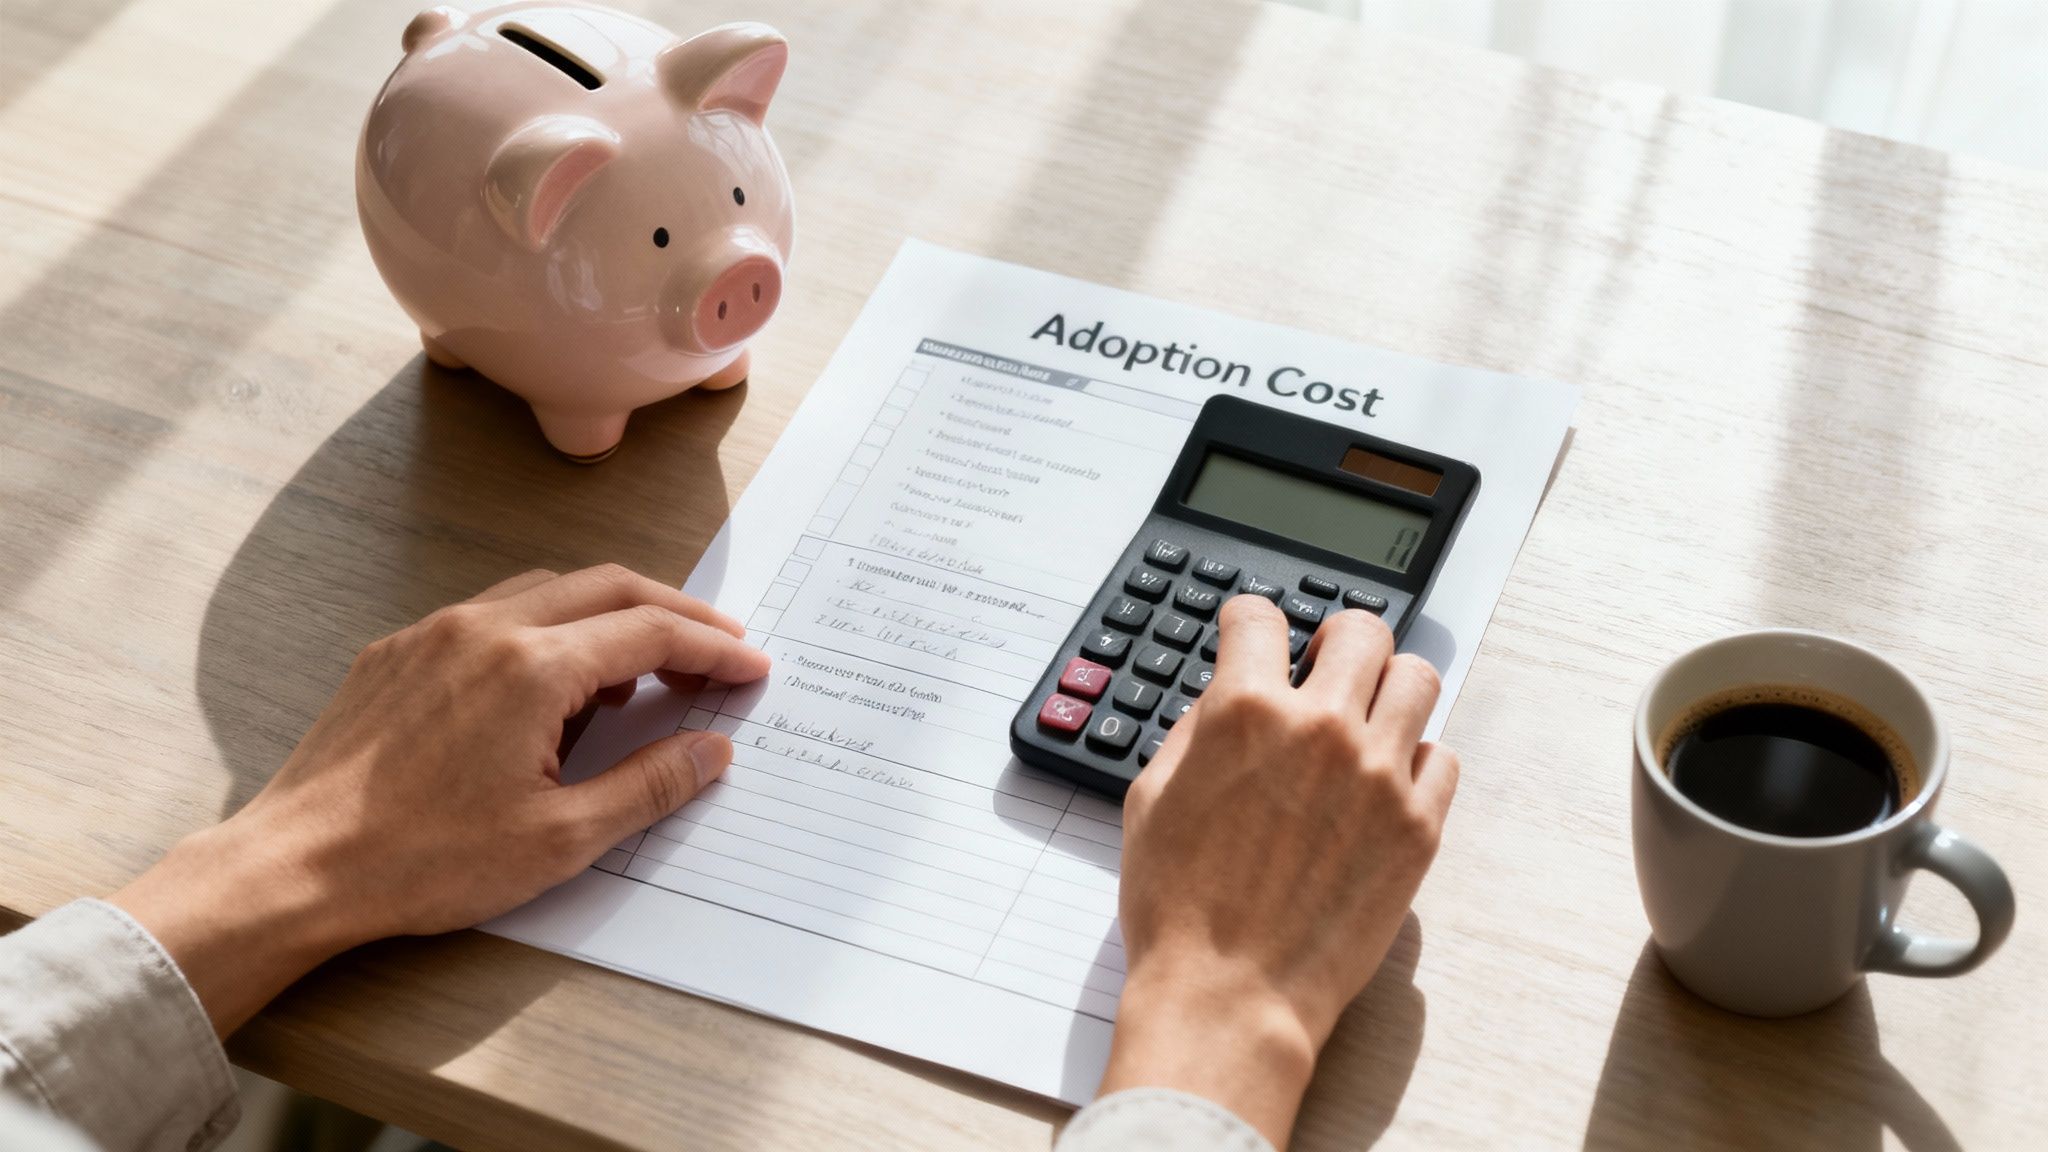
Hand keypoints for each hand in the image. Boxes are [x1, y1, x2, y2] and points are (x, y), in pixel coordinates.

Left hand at [110, 564, 770, 1034]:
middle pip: (609, 587)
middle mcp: (486, 629)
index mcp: (533, 669)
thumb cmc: (422, 861)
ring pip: (549, 591)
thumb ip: (649, 786)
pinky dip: (547, 629)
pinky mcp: (399, 650)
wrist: (297, 867)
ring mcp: (436, 631)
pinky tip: (551, 685)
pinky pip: (493, 613)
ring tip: (641, 672)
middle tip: (718, 649)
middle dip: (675, 614)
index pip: (651, 632)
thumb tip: (711, 752)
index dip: (713, 649)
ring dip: (609, 615)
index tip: (751, 667)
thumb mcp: (560, 839)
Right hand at [1101, 596, 1458, 1146]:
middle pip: (1361, 631)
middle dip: (1336, 640)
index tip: (1252, 633)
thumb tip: (1227, 702)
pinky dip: (1415, 761)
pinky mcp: (1418, 827)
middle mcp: (1321, 729)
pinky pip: (1443, 758)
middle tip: (1323, 666)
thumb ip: (1196, 732)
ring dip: (1387, 689)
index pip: (1260, 618)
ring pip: (1418, 679)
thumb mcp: (1152, 799)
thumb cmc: (1179, 910)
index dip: (1248, 621)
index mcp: (1245, 713)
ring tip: (1366, 718)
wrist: (1231, 995)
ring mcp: (1379, 776)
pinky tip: (1384, 783)